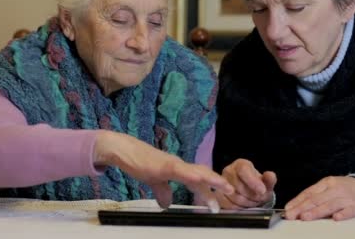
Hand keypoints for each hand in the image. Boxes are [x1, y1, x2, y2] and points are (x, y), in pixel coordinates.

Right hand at [94, 131, 233, 207]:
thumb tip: (166, 204)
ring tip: (225, 186)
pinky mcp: (163, 165)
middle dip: (217, 183)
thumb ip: (162, 191)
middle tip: (231, 191)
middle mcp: (179, 166)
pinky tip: (199, 180)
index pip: (198, 180)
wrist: (124, 150)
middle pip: (203, 174)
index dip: (210, 189)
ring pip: (197, 171)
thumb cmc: (138, 162)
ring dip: (211, 180)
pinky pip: (180, 171)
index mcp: (178, 170)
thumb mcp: (153, 181)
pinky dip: (191, 176)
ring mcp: (172, 164)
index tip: (219, 200)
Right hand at [216, 159, 276, 208]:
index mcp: (241, 165)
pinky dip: (238, 208)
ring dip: (247, 203)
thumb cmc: (257, 185)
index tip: (262, 191)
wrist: (249, 192)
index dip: (253, 181)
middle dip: (252, 196)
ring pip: (233, 196)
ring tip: (253, 202)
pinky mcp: (218, 195)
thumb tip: (270, 176)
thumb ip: (269, 179)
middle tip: (260, 199)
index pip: (244, 171)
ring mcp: (221, 184)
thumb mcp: (266, 182)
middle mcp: (228, 171)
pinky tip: (244, 207)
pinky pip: (228, 204)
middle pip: (238, 186)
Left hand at [284, 176, 354, 220]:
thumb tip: (294, 207)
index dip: (297, 201)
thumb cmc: (342, 190)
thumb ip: (313, 196)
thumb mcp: (327, 188)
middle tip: (292, 215)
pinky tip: (335, 218)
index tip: (288, 209)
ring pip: (330, 204)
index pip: (309, 192)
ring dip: (316, 212)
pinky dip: (342, 214)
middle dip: (302, 208)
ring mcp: (346, 197)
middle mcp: (335, 189)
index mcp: (326, 183)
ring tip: (305, 217)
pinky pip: (349, 210)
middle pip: (317, 199)